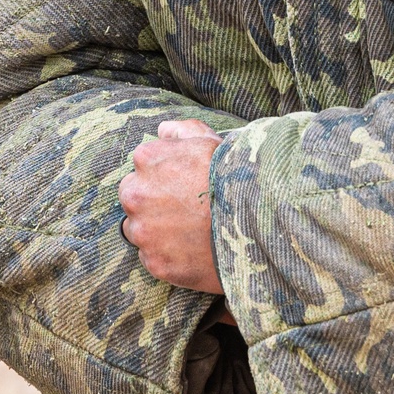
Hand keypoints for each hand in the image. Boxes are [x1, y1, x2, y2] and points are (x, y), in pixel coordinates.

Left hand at [118, 119, 224, 294]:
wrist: (260, 222)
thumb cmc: (236, 176)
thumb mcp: (211, 141)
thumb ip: (182, 131)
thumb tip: (162, 131)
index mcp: (146, 160)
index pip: (141, 167)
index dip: (164, 177)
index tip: (184, 185)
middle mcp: (136, 195)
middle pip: (134, 199)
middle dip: (152, 203)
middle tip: (185, 210)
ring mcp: (144, 232)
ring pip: (139, 231)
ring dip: (156, 231)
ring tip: (190, 232)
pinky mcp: (156, 263)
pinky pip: (152, 258)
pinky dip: (168, 256)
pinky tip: (192, 251)